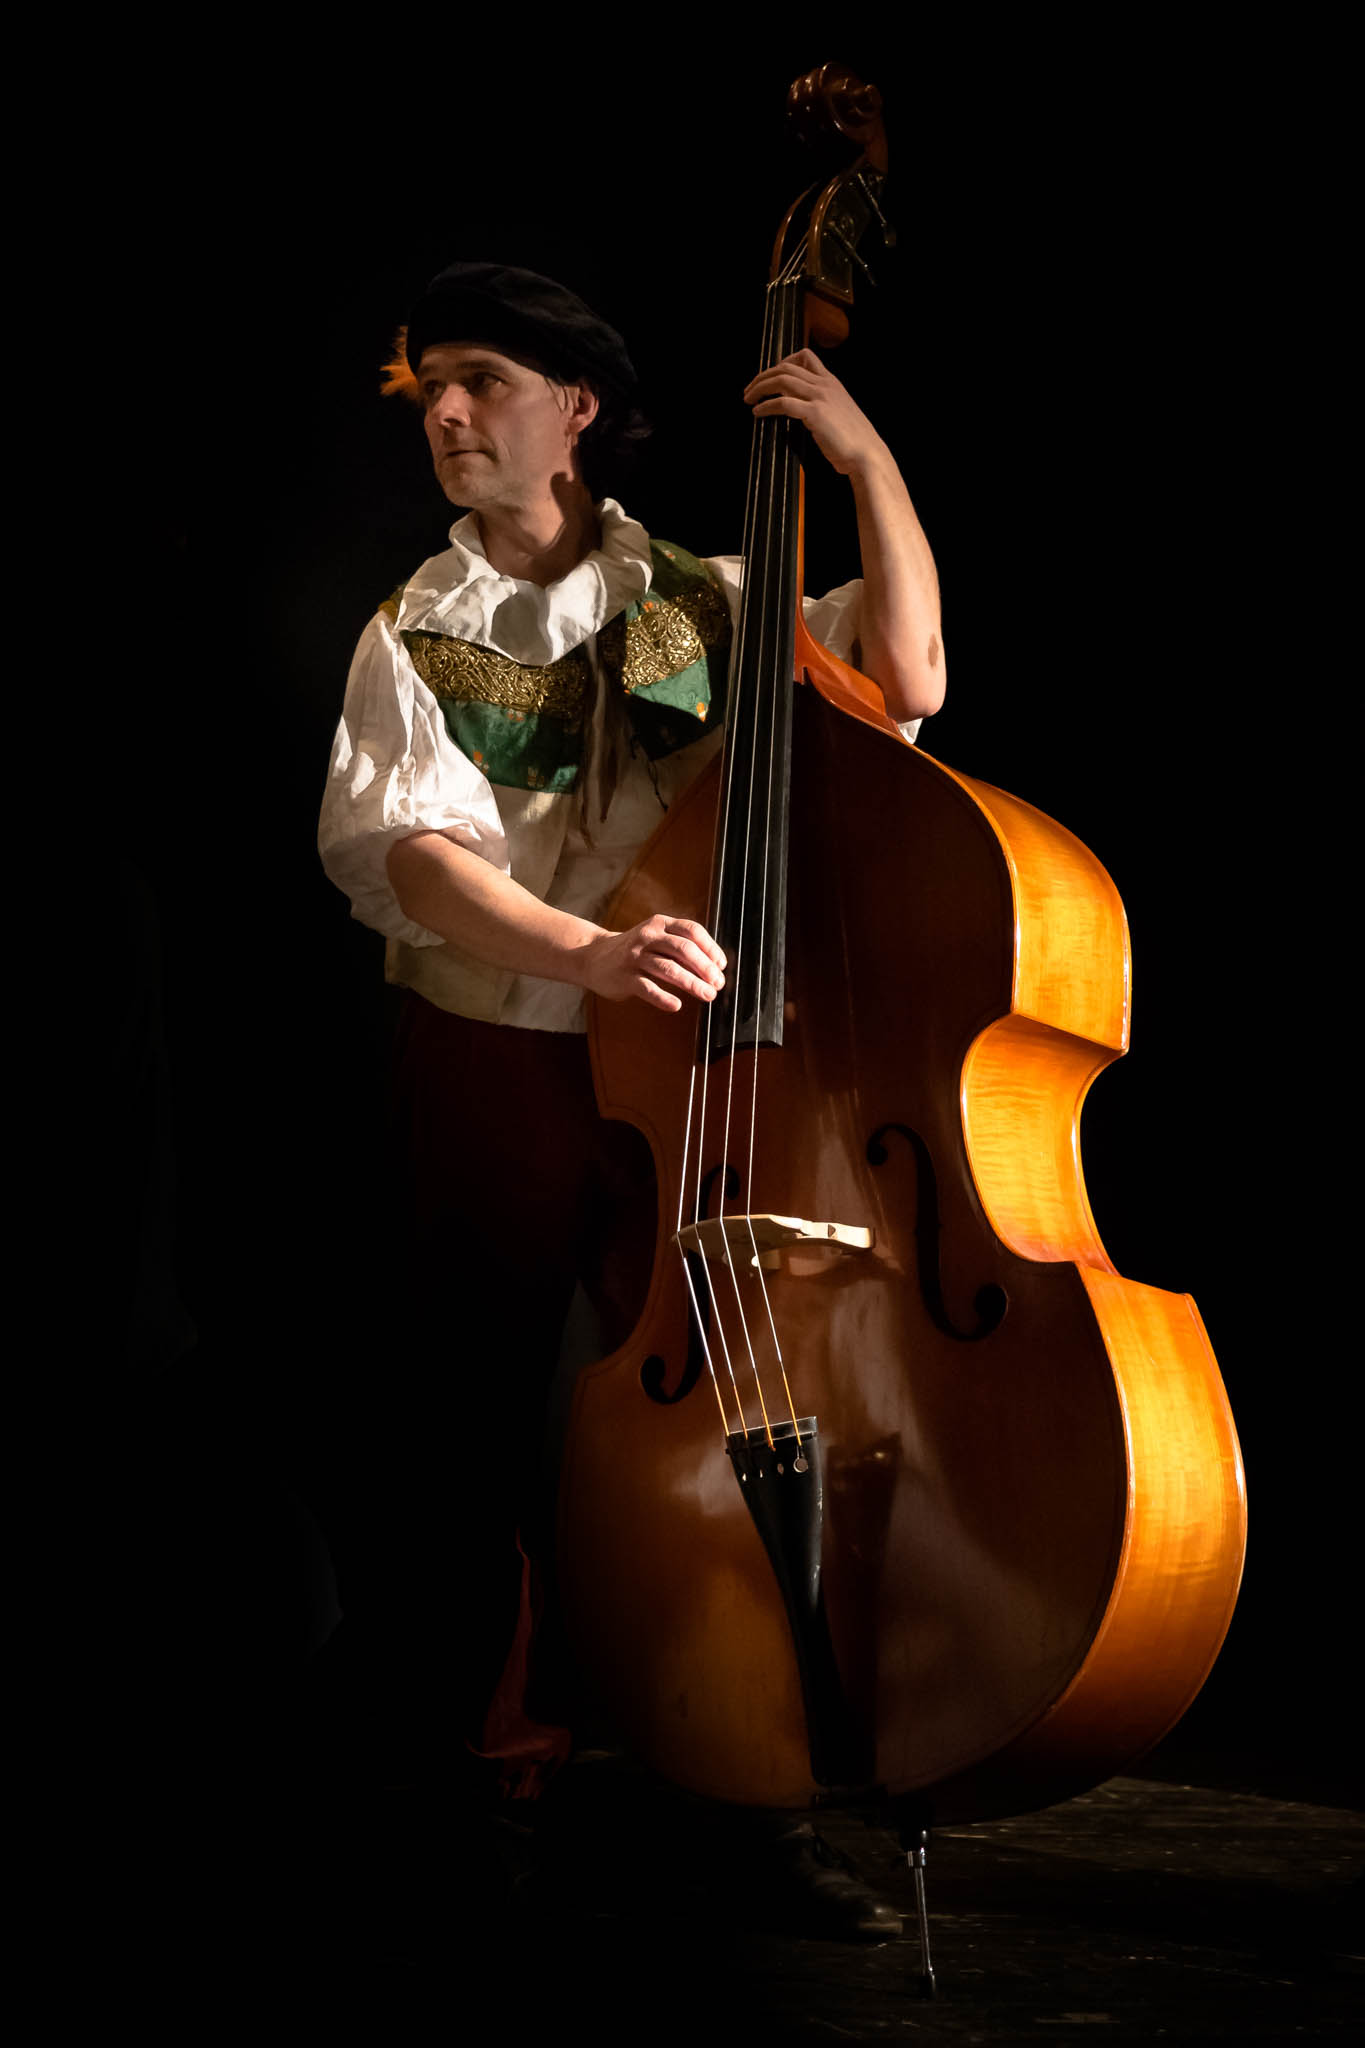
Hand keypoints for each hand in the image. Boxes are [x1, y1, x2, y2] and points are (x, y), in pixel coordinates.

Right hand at [580, 915, 726, 1012]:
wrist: (594, 957)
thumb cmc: (635, 951)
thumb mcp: (657, 939)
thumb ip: (681, 949)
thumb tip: (714, 968)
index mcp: (661, 924)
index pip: (692, 931)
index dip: (711, 948)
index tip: (721, 966)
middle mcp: (648, 936)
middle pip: (683, 949)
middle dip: (705, 968)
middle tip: (718, 984)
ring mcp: (635, 956)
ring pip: (668, 969)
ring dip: (692, 983)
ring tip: (707, 995)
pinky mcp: (625, 977)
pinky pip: (646, 988)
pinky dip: (663, 997)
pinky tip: (675, 1005)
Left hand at [744, 350, 887, 477]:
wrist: (867, 454)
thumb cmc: (853, 441)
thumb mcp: (839, 414)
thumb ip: (823, 405)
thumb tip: (803, 410)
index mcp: (832, 382)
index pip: (805, 356)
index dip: (782, 362)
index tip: (769, 376)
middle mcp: (825, 384)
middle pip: (786, 367)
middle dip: (763, 375)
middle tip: (750, 389)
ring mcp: (820, 397)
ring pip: (782, 380)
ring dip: (760, 387)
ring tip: (748, 399)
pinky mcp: (815, 413)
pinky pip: (783, 403)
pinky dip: (766, 406)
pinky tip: (757, 413)